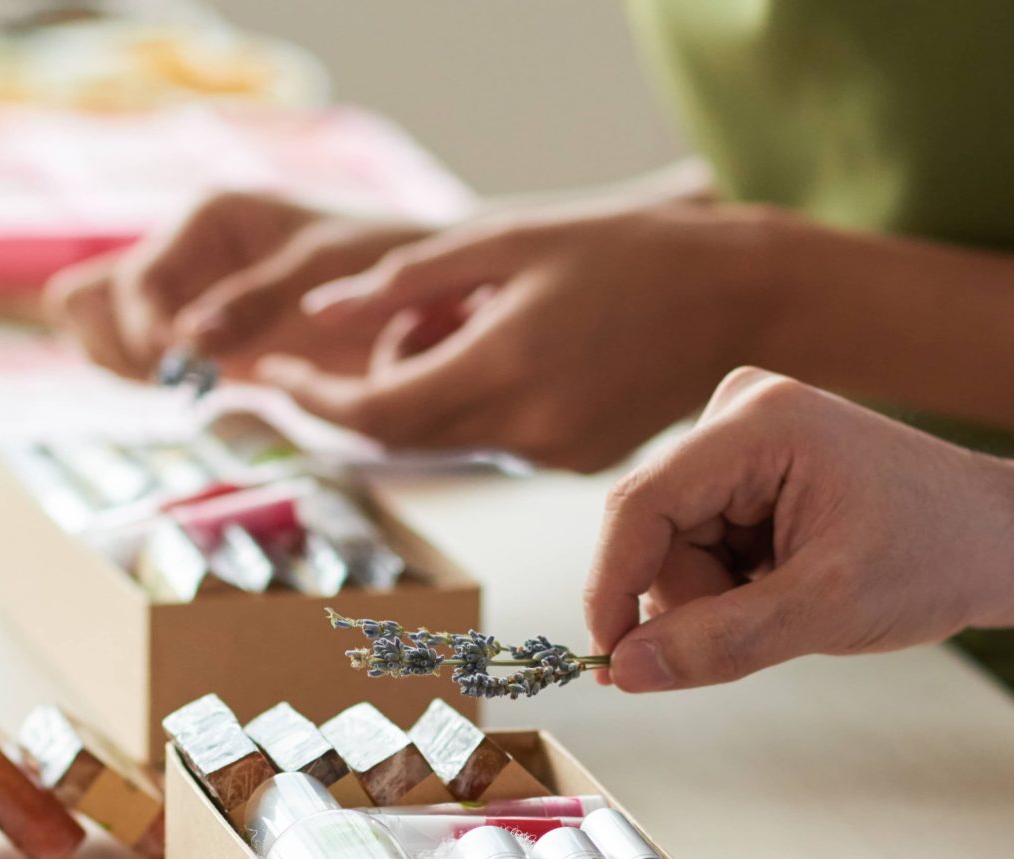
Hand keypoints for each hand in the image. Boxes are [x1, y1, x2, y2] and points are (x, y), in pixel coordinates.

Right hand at [45, 190, 430, 379]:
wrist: (429, 288)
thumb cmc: (385, 261)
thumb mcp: (325, 271)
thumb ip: (254, 303)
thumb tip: (186, 342)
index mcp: (208, 217)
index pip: (132, 281)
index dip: (142, 330)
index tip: (180, 368)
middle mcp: (187, 252)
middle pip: (90, 301)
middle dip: (122, 348)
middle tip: (179, 381)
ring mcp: (190, 295)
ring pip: (103, 330)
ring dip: (127, 367)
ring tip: (187, 387)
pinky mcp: (205, 336)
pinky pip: (142, 359)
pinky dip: (150, 381)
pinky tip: (199, 393)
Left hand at [257, 203, 775, 470]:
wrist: (737, 298)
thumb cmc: (626, 248)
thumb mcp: (509, 238)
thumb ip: (407, 279)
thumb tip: (317, 312)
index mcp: (505, 364)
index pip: (375, 414)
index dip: (315, 402)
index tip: (276, 376)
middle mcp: (526, 427)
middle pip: (401, 439)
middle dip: (356, 400)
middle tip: (346, 351)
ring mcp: (552, 456)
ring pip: (446, 441)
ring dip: (419, 397)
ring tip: (463, 323)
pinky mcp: (573, 465)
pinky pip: (492, 443)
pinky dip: (470, 406)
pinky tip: (510, 350)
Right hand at [581, 369, 1013, 691]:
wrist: (1003, 539)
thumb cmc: (938, 557)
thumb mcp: (828, 611)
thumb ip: (720, 643)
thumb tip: (625, 671)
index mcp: (757, 423)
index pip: (639, 506)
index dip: (610, 589)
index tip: (609, 663)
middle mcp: (739, 411)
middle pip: (655, 532)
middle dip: (694, 599)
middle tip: (774, 623)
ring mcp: (742, 434)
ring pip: (675, 546)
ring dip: (718, 595)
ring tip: (798, 596)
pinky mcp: (749, 464)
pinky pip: (702, 542)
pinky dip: (736, 582)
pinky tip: (793, 580)